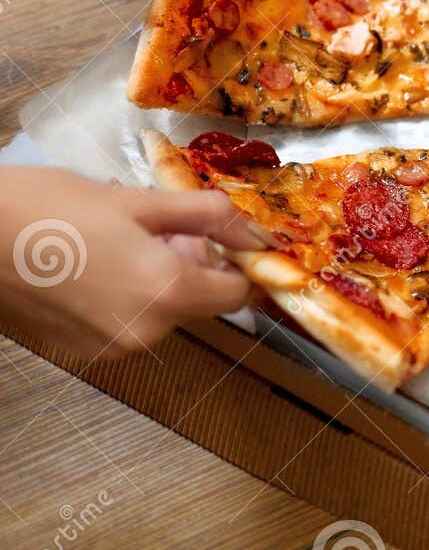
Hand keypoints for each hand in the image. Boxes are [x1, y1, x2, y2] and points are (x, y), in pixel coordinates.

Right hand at [0, 168, 267, 358]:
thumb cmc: (52, 209)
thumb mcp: (140, 201)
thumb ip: (208, 217)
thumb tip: (256, 234)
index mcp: (167, 292)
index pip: (235, 294)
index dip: (233, 263)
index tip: (215, 236)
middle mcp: (145, 331)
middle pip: (197, 300)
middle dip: (187, 262)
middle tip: (151, 224)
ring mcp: (111, 346)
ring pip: (162, 309)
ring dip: (155, 275)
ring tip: (113, 238)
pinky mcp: (82, 349)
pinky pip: (127, 321)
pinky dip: (123, 294)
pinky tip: (92, 263)